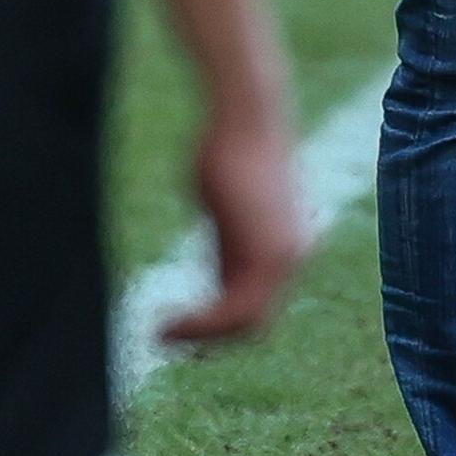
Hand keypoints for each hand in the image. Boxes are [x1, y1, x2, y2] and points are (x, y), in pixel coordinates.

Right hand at [158, 106, 308, 347]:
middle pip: (254, 320)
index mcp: (287, 245)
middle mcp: (294, 256)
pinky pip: (235, 309)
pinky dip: (202, 324)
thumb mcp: (226, 207)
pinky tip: (170, 324)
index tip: (180, 323)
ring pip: (246, 322)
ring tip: (160, 334)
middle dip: (209, 336)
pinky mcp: (269, 256)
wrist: (246, 116)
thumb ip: (229, 245)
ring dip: (201, 334)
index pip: (256, 302)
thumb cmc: (228, 147)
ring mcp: (286, 258)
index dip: (218, 322)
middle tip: (166, 339)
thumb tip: (218, 281)